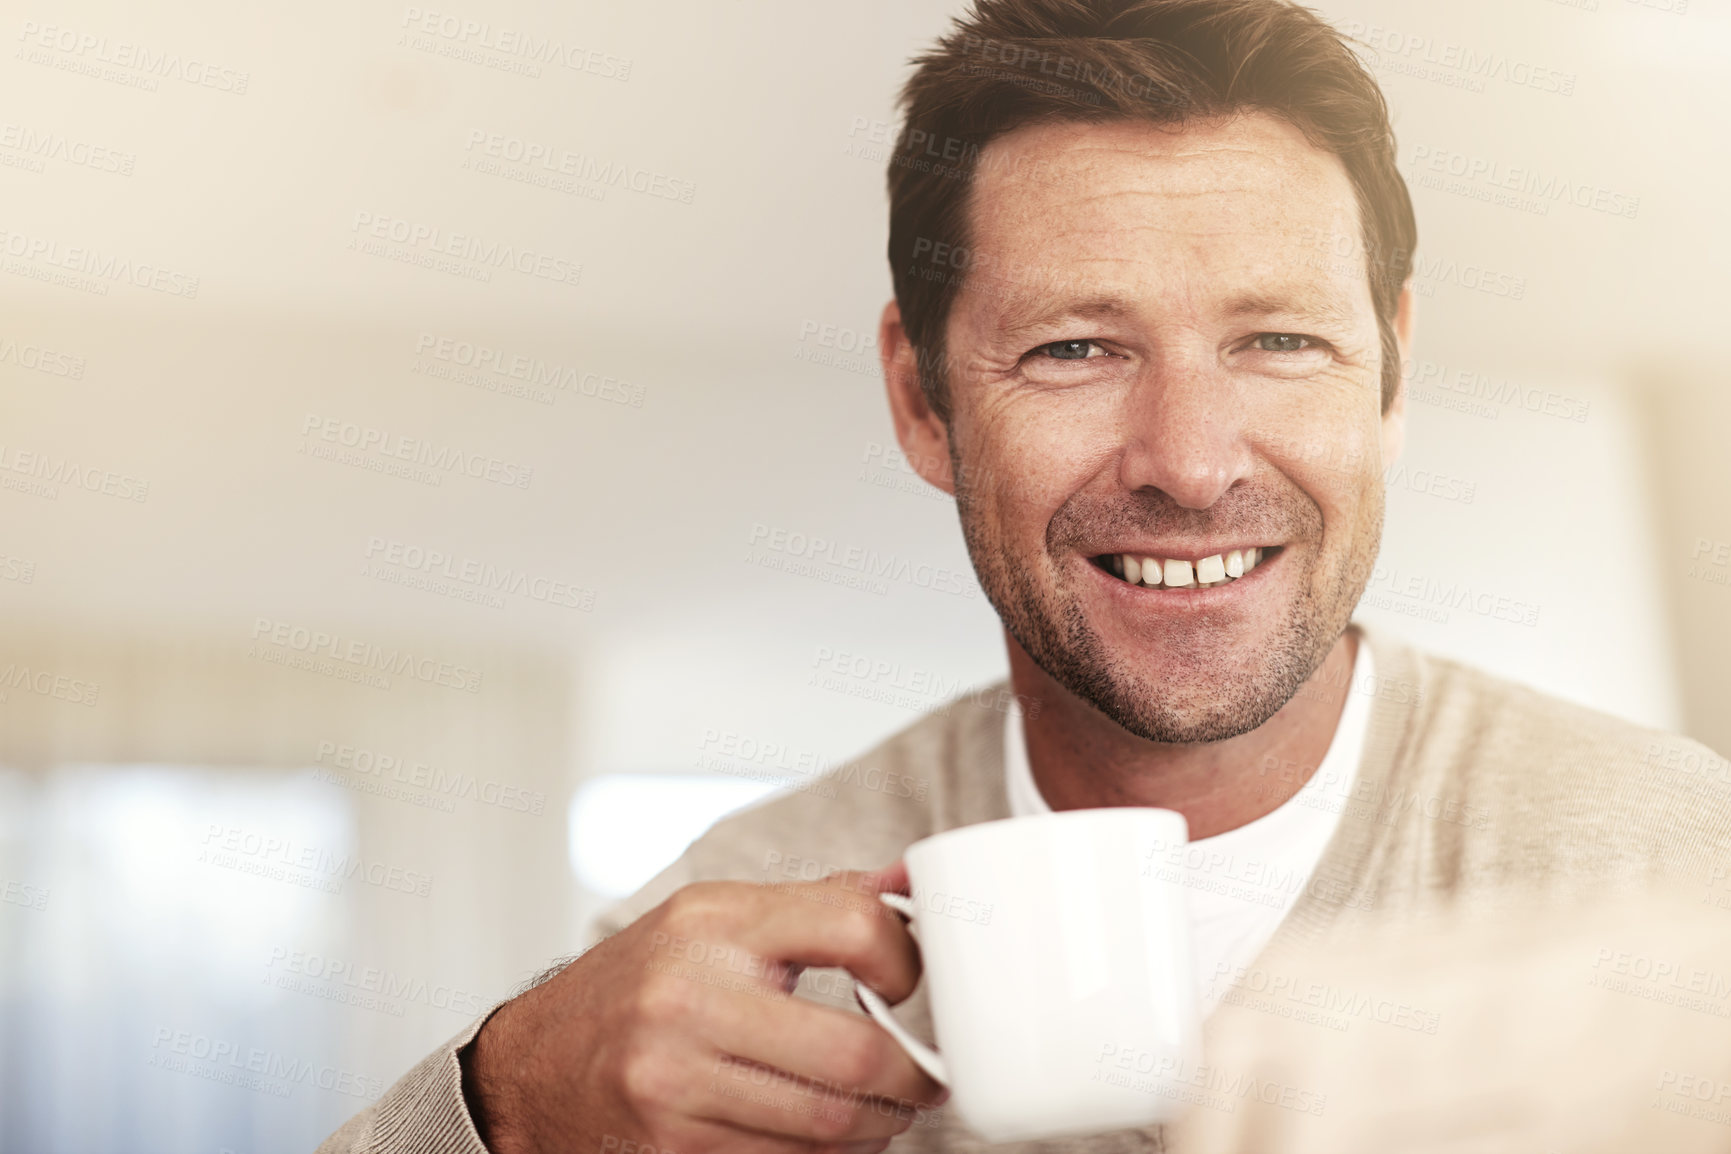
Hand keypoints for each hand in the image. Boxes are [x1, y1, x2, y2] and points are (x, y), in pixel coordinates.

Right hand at [461, 866, 943, 1153]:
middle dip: (911, 1078)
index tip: (909, 984)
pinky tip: (832, 1138)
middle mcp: (690, 996)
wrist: (533, 1065)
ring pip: (828, 1124)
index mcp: (714, 922)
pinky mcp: (671, 1147)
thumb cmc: (638, 984)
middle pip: (853, 1053)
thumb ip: (818, 901)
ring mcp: (676, 1080)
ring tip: (885, 1110)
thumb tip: (910, 878)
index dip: (906, 961)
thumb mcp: (714, 917)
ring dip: (878, 1126)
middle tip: (927, 1079)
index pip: (852, 925)